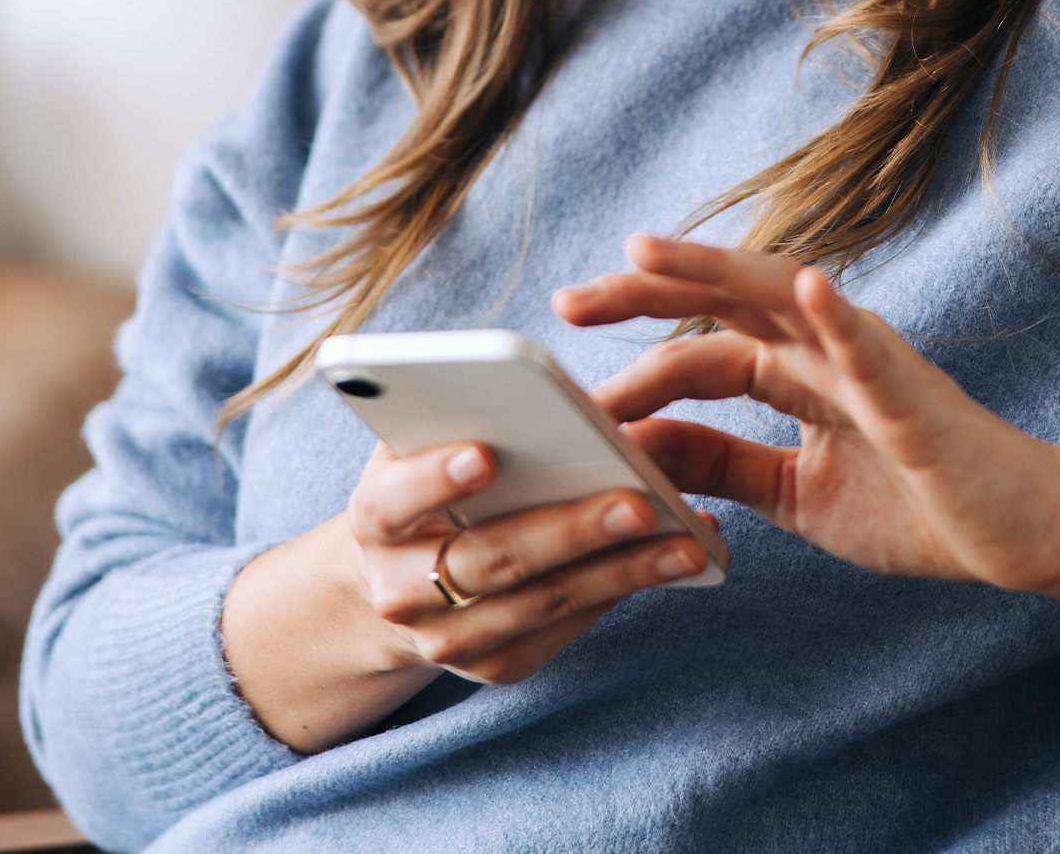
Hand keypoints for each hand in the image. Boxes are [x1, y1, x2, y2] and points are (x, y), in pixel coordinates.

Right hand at [221, 432, 705, 752]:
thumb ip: (457, 416)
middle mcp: (399, 589)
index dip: (434, 479)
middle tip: (637, 502)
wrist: (404, 576)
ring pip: (541, 603)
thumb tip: (544, 394)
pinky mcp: (496, 665)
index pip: (394, 500)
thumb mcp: (421, 443)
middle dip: (569, 530)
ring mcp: (447, 638)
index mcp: (374, 518)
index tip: (486, 454)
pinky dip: (619, 593)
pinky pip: (564, 630)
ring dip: (620, 571)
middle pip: (490, 559)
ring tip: (685, 540)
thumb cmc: (429, 482)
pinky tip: (670, 563)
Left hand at [552, 234, 1059, 596]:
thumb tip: (639, 448)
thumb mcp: (796, 493)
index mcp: (798, 373)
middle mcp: (827, 349)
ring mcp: (872, 364)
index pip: (701, 347)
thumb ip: (724, 464)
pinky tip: (810, 287)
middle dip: (646, 293)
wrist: (1022, 536)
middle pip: (724, 302)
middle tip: (568, 299)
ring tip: (648, 252)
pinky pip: (874, 350)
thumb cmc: (920, 504)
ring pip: (785, 299)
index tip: (565, 366)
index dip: (635, 355)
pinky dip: (840, 316)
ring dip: (716, 271)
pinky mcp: (917, 398)